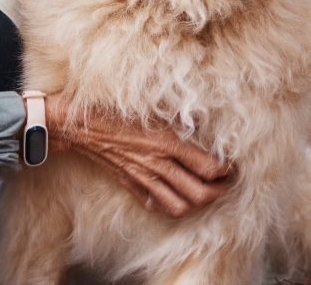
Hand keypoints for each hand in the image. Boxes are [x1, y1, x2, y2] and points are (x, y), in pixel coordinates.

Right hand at [44, 99, 232, 217]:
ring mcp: (143, 178)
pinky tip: (176, 197)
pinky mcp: (130, 184)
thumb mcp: (151, 103)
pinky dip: (170, 206)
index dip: (226, 170)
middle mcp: (158, 164)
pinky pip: (156, 205)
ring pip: (180, 205)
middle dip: (220, 191)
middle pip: (199, 193)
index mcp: (166, 142)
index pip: (208, 167)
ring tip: (206, 191)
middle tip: (228, 182)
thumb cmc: (113, 107)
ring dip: (198, 203)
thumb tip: (204, 116)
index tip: (233, 164)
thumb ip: (178, 113)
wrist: (78, 124)